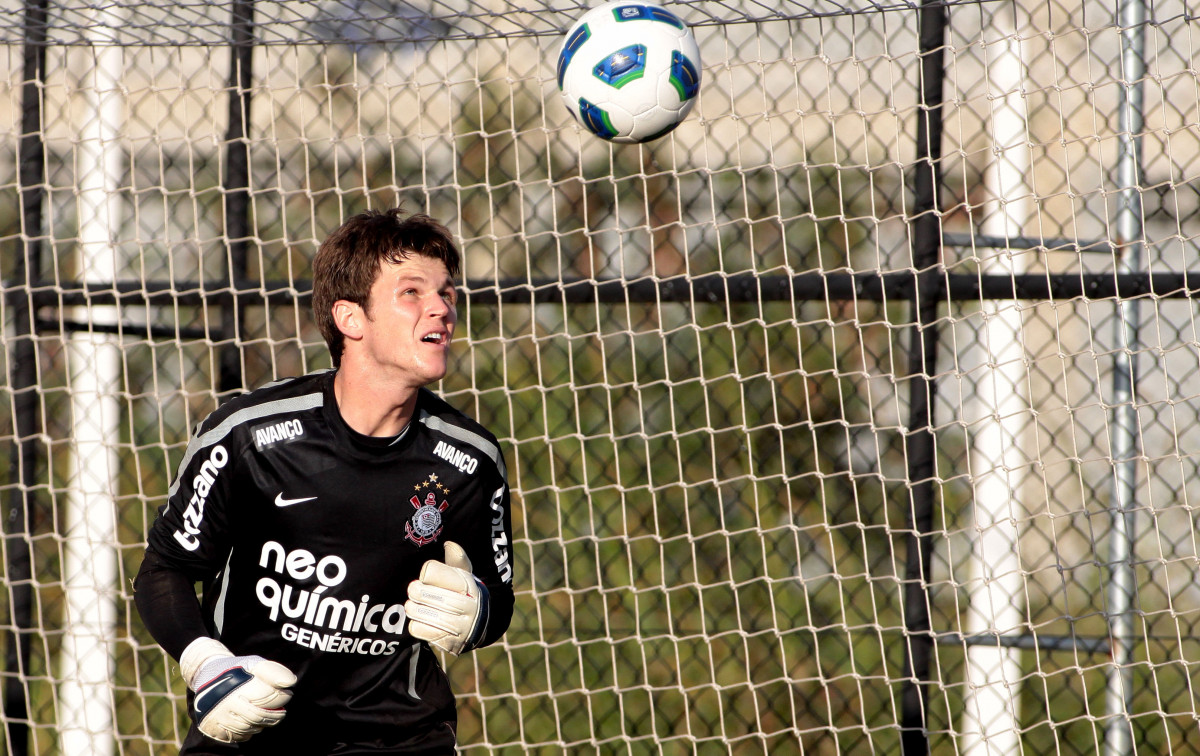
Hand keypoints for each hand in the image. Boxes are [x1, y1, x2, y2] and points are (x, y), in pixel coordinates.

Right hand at [179, 637, 296, 742]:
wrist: (206, 675)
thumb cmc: (236, 669)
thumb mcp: (253, 663)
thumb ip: (272, 671)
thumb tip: (291, 682)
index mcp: (238, 686)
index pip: (268, 697)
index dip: (283, 697)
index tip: (287, 694)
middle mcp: (226, 703)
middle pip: (259, 717)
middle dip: (275, 716)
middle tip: (281, 712)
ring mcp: (218, 717)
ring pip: (249, 728)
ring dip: (262, 724)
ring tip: (267, 716)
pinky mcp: (212, 727)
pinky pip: (237, 736)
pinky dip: (248, 732)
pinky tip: (251, 723)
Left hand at [405, 541, 489, 654]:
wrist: (479, 625)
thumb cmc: (464, 593)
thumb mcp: (464, 575)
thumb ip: (456, 560)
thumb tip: (449, 545)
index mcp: (468, 584)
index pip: (433, 572)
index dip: (428, 573)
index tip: (427, 576)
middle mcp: (466, 605)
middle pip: (424, 593)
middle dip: (415, 591)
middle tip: (415, 590)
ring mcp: (459, 625)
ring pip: (420, 612)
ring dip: (413, 608)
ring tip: (414, 606)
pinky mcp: (448, 642)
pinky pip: (419, 630)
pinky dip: (416, 625)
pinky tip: (422, 621)